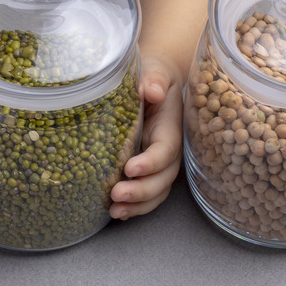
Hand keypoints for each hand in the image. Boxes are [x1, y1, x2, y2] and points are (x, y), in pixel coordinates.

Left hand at [110, 54, 183, 219]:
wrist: (154, 83)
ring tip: (115, 212)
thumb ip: (155, 79)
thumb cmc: (153, 76)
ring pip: (157, 191)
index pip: (166, 149)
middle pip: (163, 178)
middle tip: (117, 195)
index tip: (130, 168)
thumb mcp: (155, 71)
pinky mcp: (148, 170)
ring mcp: (159, 162)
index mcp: (170, 126)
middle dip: (142, 191)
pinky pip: (148, 193)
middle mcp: (168, 149)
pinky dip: (135, 207)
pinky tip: (118, 214)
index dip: (151, 162)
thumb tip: (152, 90)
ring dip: (138, 205)